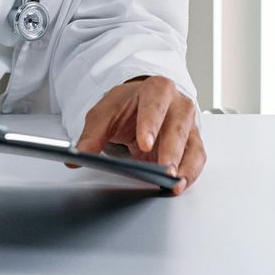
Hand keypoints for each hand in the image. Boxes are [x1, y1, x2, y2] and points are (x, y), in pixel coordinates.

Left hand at [72, 75, 206, 194]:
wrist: (138, 106)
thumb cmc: (126, 107)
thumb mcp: (104, 115)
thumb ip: (92, 135)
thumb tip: (78, 156)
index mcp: (157, 89)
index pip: (156, 103)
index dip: (151, 123)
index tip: (144, 144)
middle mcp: (178, 104)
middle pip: (179, 125)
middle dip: (172, 149)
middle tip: (164, 170)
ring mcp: (188, 124)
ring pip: (192, 144)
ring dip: (185, 166)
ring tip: (174, 184)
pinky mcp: (192, 143)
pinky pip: (196, 159)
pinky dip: (190, 173)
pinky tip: (178, 185)